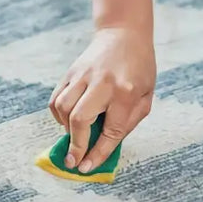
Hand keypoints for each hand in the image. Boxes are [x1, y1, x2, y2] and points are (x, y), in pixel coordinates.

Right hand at [48, 26, 155, 173]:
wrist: (124, 33)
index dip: (97, 153)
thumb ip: (127, 123)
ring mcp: (83, 75)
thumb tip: (104, 149)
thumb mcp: (145, 97)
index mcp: (126, 92)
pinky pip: (56, 98)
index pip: (110, 131)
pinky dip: (59, 114)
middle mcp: (102, 83)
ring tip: (75, 134)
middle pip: (80, 119)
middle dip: (75, 145)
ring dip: (66, 128)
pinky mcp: (71, 72)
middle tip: (73, 160)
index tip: (86, 168)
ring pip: (63, 108)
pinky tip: (68, 120)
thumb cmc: (140, 69)